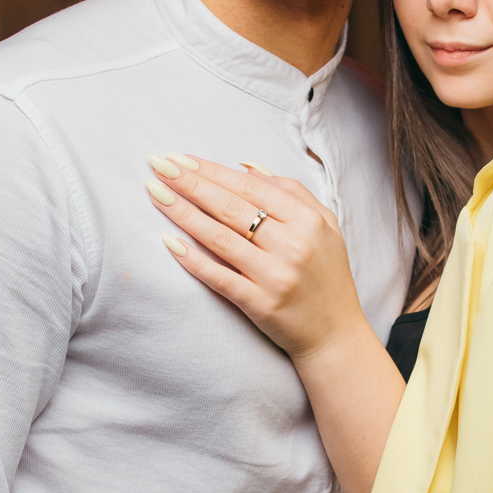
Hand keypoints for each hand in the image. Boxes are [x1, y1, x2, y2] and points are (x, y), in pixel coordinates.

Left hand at [145, 153, 370, 365]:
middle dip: (191, 183)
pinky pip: (220, 277)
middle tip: (159, 165)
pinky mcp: (260, 304)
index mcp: (308, 220)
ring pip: (220, 238)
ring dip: (183, 214)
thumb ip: (292, 191)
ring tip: (156, 194)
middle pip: (232, 207)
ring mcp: (275, 276)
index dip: (213, 171)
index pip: (251, 187)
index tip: (181, 158)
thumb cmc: (327, 275)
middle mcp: (292, 245)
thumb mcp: (325, 225)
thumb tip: (246, 167)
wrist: (336, 334)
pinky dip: (193, 260)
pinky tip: (169, 242)